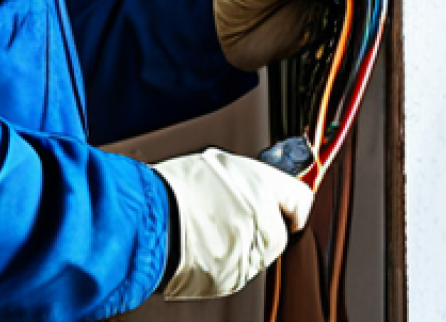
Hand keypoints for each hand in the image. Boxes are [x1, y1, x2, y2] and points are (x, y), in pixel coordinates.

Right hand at [152, 148, 312, 299]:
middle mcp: (261, 221)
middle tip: (226, 211)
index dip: (288, 202)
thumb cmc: (172, 188)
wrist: (144, 220)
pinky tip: (199, 242)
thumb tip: (261, 188)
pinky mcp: (232, 280)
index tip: (282, 205)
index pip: (300, 199)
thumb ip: (247, 180)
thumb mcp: (215, 165)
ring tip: (205, 225)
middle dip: (258, 224)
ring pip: (255, 252)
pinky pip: (235, 268)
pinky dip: (221, 260)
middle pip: (277, 231)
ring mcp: (248, 254)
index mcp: (260, 185)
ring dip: (238, 242)